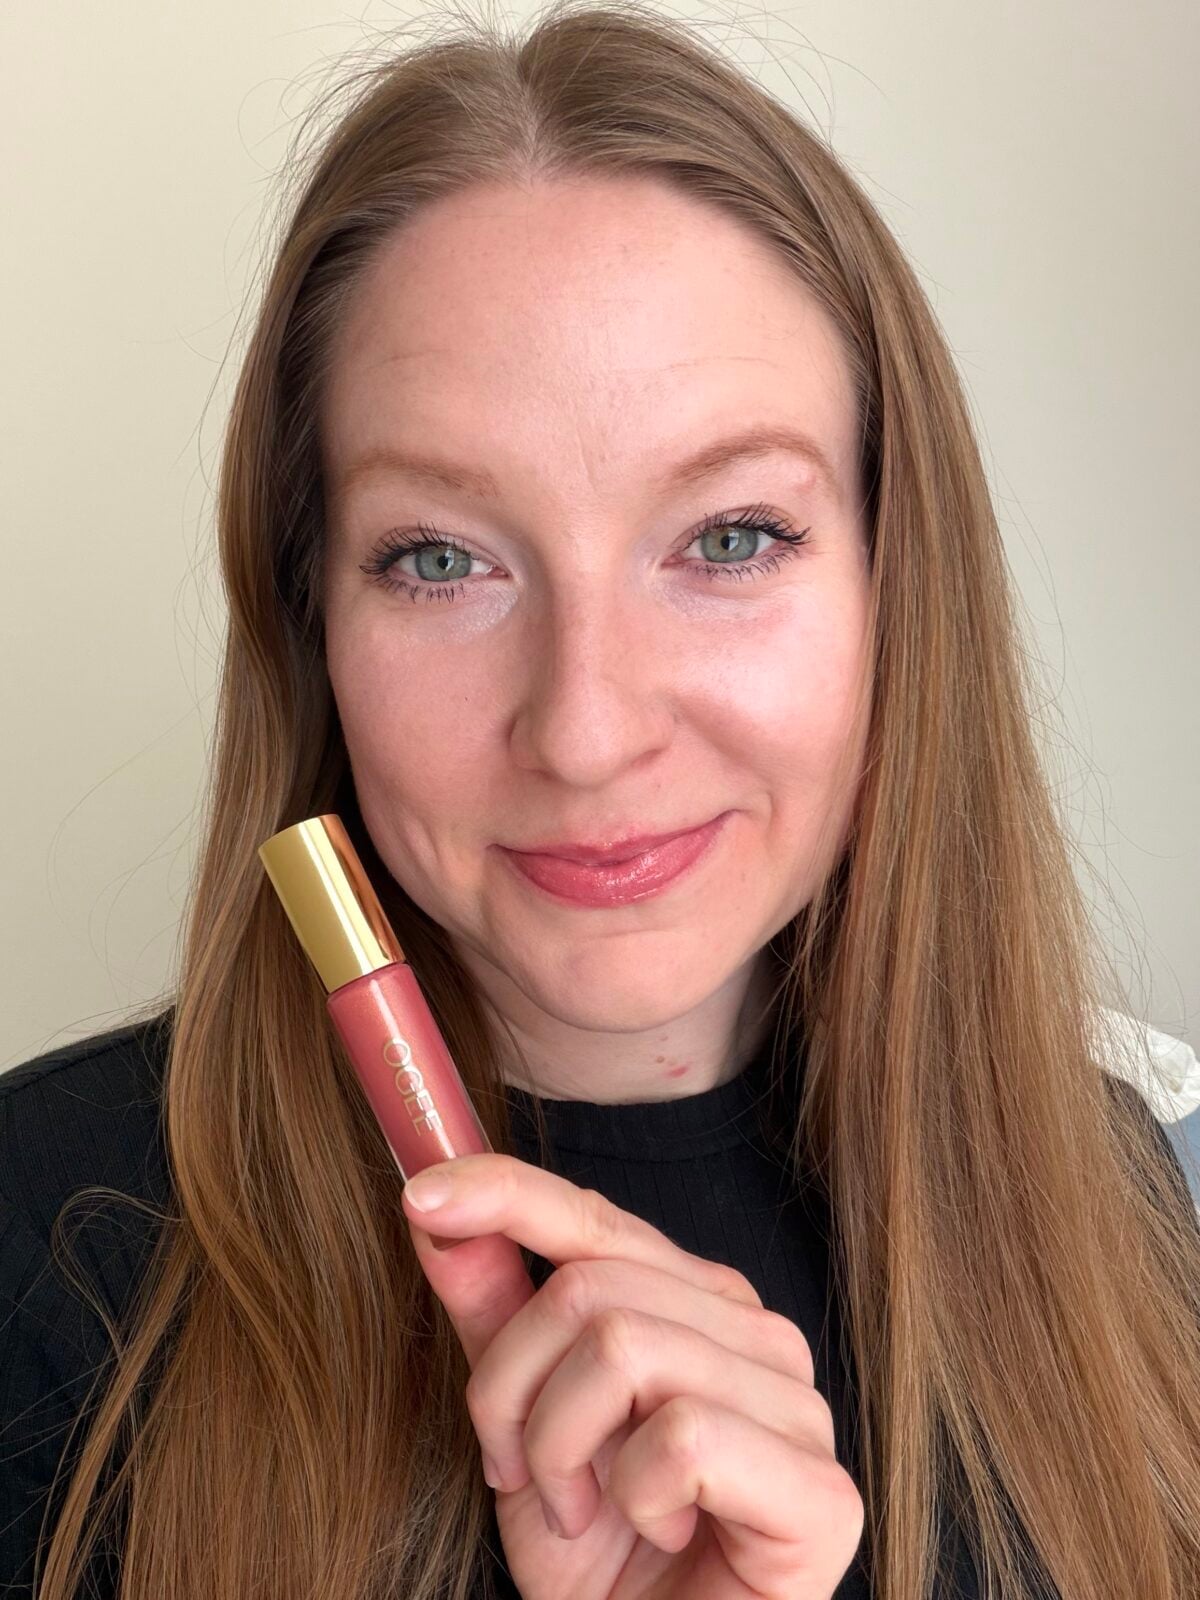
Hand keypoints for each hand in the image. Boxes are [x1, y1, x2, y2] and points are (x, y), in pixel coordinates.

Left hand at [401, 1152, 863, 1598]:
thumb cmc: (597, 1563)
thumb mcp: (521, 1423)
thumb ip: (493, 1311)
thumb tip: (434, 1198)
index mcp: (699, 1305)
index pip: (597, 1219)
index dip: (508, 1194)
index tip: (420, 1194)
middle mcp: (759, 1336)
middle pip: (592, 1287)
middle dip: (513, 1390)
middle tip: (518, 1474)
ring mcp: (800, 1408)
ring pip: (626, 1348)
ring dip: (561, 1452)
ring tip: (582, 1514)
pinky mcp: (822, 1493)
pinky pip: (684, 1438)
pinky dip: (635, 1500)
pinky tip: (657, 1537)